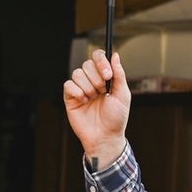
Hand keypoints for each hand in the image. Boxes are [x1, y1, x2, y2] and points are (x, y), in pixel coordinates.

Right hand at [62, 48, 130, 163]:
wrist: (105, 136)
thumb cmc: (116, 118)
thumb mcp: (123, 95)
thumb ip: (119, 74)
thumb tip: (115, 55)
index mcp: (104, 77)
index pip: (98, 57)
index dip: (101, 61)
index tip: (108, 75)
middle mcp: (91, 80)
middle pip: (87, 64)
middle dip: (96, 78)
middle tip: (102, 91)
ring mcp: (80, 88)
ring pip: (77, 73)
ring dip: (88, 87)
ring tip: (93, 99)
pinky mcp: (70, 97)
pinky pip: (68, 85)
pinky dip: (77, 92)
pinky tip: (84, 101)